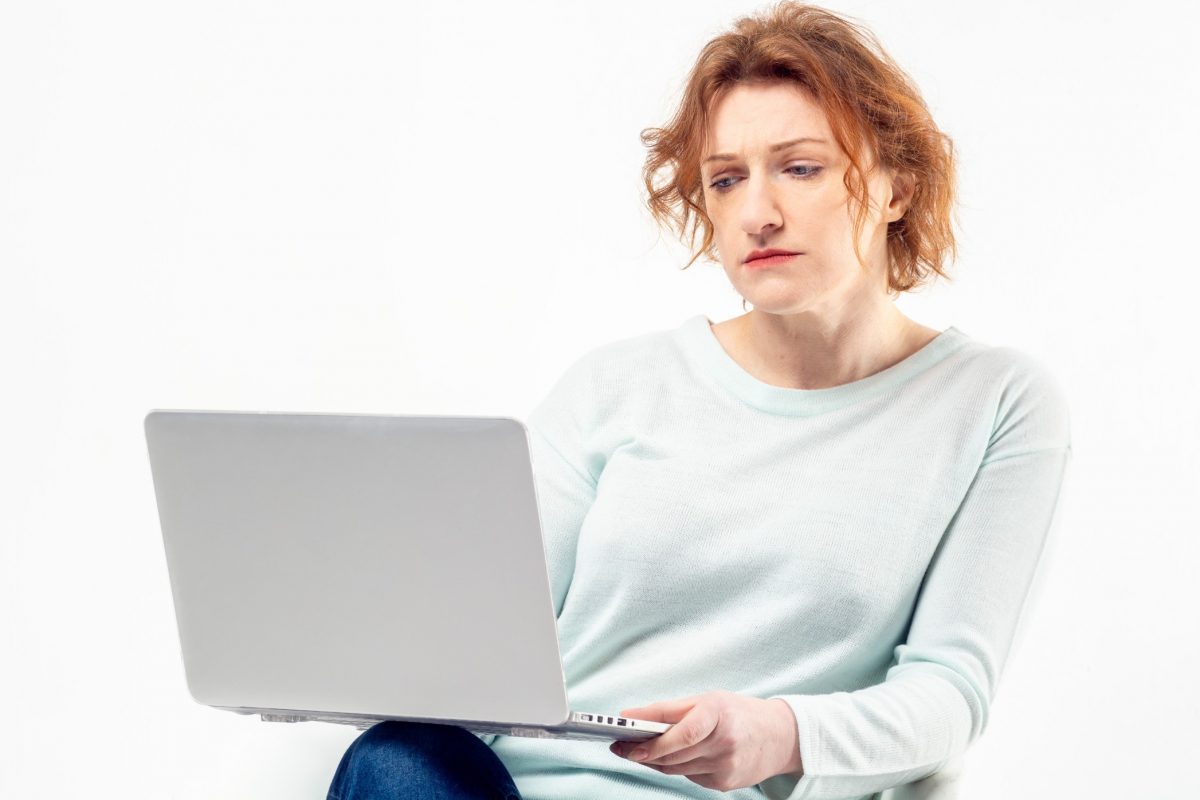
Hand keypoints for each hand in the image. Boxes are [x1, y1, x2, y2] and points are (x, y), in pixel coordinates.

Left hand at [610, 690, 803, 792]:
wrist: (779, 737)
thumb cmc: (738, 713)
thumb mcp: (707, 700)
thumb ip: (668, 710)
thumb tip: (629, 716)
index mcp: (718, 713)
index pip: (682, 733)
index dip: (653, 742)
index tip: (626, 742)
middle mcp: (724, 742)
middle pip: (674, 755)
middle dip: (643, 752)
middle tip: (620, 746)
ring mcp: (726, 767)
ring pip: (676, 769)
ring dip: (654, 760)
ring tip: (635, 751)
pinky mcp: (725, 784)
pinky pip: (689, 777)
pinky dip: (676, 767)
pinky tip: (670, 758)